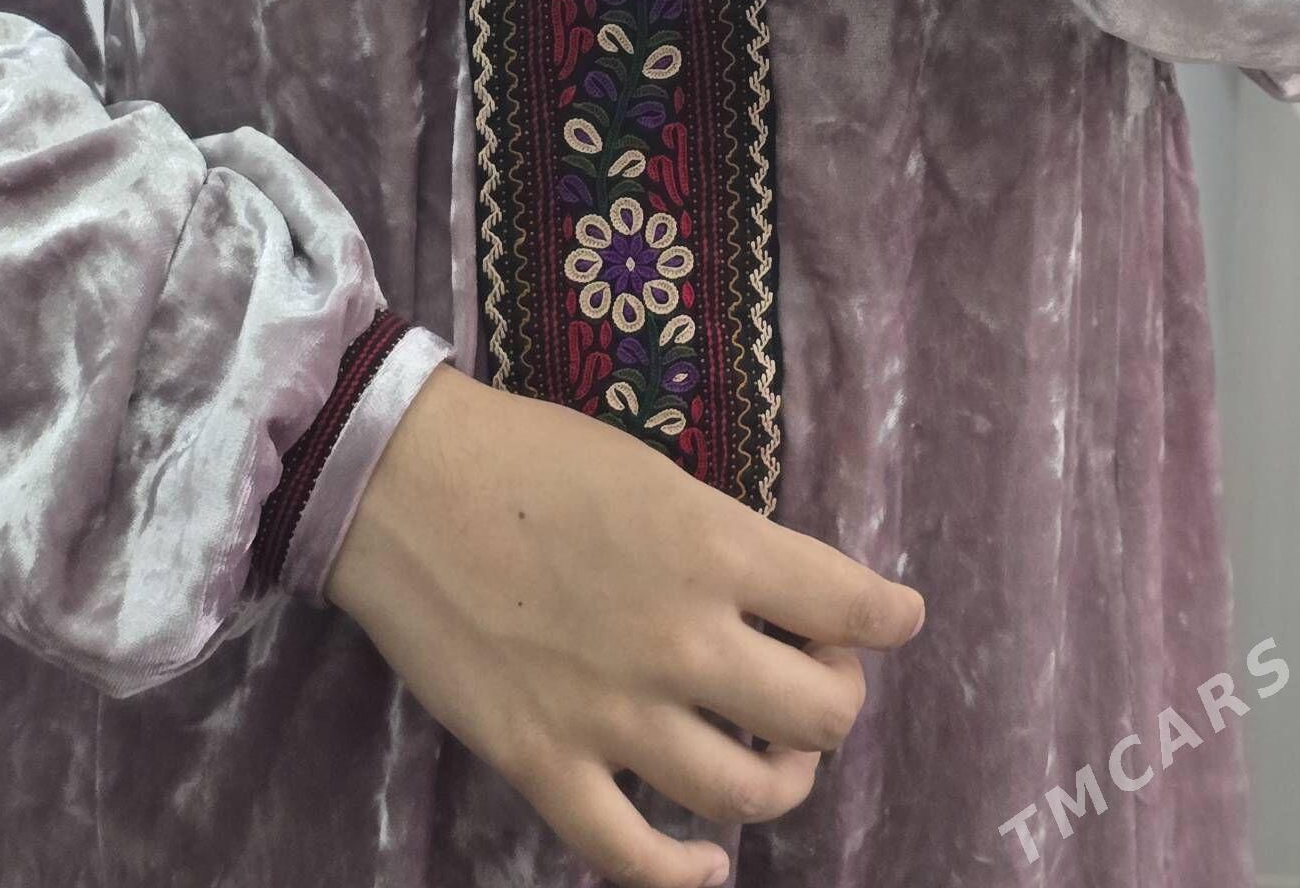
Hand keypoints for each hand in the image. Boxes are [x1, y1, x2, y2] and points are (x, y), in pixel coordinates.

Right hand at [326, 362, 924, 887]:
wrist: (403, 483)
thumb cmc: (530, 453)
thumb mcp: (652, 471)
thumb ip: (722, 538)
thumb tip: (779, 594)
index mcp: (713, 548)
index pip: (849, 605)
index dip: (888, 617)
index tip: (897, 618)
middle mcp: (681, 640)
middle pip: (819, 716)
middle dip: (837, 698)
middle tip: (816, 676)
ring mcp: (614, 715)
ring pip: (748, 793)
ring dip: (782, 781)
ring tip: (774, 760)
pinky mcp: (545, 764)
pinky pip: (636, 858)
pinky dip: (687, 873)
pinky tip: (708, 860)